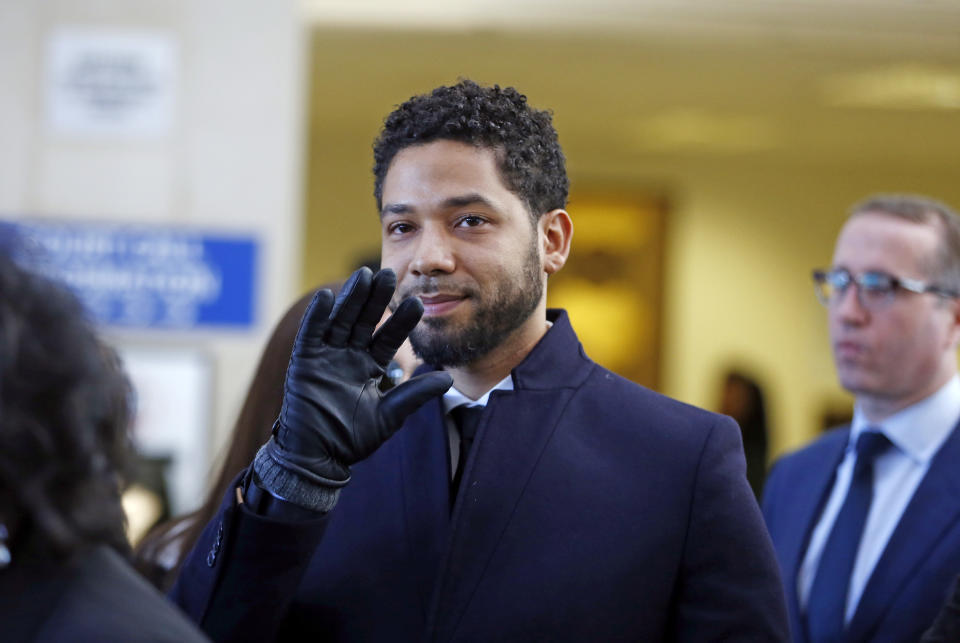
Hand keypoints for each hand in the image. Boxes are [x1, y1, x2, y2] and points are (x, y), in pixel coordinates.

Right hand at [262, 267, 451, 485]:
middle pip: (364, 320)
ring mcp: (326, 356)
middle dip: (376, 298)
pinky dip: (317, 316)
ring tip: (365, 275)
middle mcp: (349, 355)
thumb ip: (414, 395)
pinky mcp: (304, 362)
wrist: (320, 458)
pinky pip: (311, 334)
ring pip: (341, 320)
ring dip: (351, 298)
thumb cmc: (353, 440)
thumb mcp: (390, 415)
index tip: (419, 303)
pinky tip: (327, 297)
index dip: (401, 322)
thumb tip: (449, 380)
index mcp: (370, 365)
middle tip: (391, 273)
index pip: (389, 337)